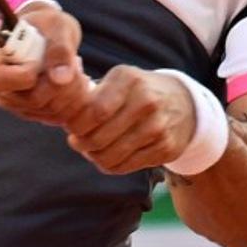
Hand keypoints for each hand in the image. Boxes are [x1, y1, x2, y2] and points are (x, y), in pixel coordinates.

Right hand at [0, 3, 89, 126]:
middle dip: (54, 87)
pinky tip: (77, 85)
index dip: (23, 77)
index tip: (43, 63)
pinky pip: (49, 116)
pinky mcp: (27, 109)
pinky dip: (69, 104)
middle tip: (75, 67)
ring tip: (78, 73)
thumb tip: (61, 79)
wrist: (50, 34)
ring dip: (67, 95)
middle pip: (21, 100)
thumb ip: (59, 49)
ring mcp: (11, 98)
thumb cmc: (48, 24)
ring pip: (39, 110)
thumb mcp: (56, 26)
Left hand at [64, 66, 195, 174]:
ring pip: (110, 156)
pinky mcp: (166, 148)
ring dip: (94, 156)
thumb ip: (91, 93)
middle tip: (76, 140)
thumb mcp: (118, 79)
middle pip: (99, 137)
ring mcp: (158, 127)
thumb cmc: (137, 91)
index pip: (93, 111)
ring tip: (90, 149)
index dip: (75, 124)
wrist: (183, 103)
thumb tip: (63, 116)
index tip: (69, 126)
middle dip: (81, 143)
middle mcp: (146, 102)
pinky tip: (108, 155)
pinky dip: (110, 165)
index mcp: (129, 80)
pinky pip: (126, 167)